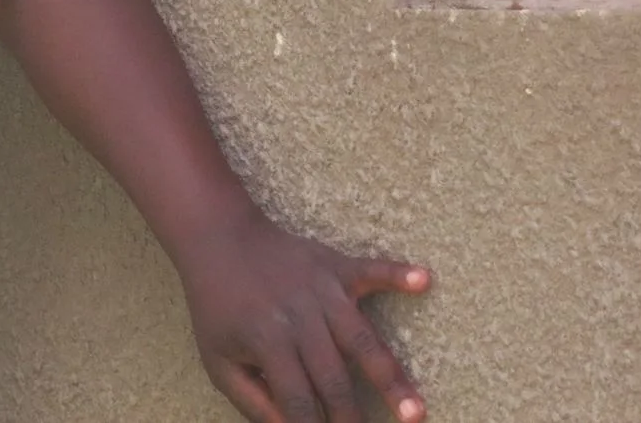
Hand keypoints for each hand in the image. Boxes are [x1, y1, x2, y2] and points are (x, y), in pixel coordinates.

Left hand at [175, 206, 431, 422]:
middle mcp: (297, 316)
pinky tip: (424, 279)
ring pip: (363, 338)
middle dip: (354, 418)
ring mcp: (320, 289)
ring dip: (390, 376)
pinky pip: (371, 269)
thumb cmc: (217, 307)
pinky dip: (397, 273)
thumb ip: (254, 402)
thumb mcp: (219, 360)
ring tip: (415, 412)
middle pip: (334, 379)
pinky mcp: (335, 266)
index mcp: (266, 341)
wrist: (216, 237)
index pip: (298, 401)